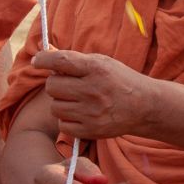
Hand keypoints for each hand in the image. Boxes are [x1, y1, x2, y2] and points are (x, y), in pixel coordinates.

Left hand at [28, 49, 158, 139]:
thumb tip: (44, 53)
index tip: (38, 60)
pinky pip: (62, 125)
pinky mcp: (91, 130)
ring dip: (61, 103)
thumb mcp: (102, 62)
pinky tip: (80, 114)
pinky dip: (67, 120)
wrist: (145, 106)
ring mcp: (91, 113)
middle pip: (52, 86)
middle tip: (67, 84)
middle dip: (56, 83)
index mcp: (96, 69)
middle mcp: (93, 90)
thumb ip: (73, 59)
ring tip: (76, 100)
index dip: (43, 59)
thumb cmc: (120, 80)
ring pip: (55, 107)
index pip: (60, 61)